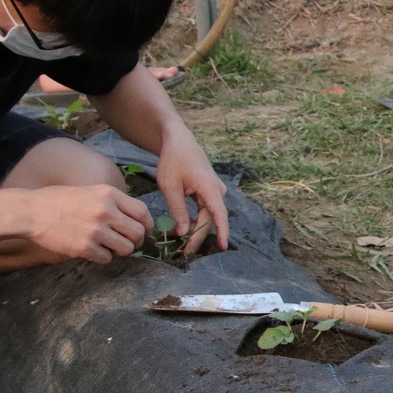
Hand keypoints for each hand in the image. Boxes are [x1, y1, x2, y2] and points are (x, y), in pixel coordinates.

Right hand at [23, 184, 151, 261]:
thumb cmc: (59, 200)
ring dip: (120, 251)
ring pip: (126, 249)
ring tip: (108, 246)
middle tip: (126, 243)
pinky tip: (93, 250)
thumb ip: (113, 202)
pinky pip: (107, 258)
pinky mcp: (83, 247)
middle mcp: (105, 211)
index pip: (143, 212)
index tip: (144, 231)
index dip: (147, 225)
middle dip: (136, 241)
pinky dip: (103, 257)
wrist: (30, 211)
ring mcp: (95, 230)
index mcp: (109, 194)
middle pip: (138, 233)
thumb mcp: (91, 191)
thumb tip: (136, 219)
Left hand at [154, 128, 229, 250]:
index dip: (222, 232)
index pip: (219, 214)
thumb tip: (183, 233)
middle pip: (211, 219)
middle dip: (198, 236)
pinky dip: (196, 220)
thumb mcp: (170, 186)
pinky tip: (185, 228)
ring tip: (182, 242)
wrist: (179, 141)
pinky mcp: (210, 191)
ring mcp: (215, 191)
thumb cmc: (173, 160)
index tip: (223, 247)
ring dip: (196, 229)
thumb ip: (177, 210)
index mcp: (209, 187)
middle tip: (184, 252)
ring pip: (208, 215)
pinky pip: (206, 210)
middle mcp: (217, 190)